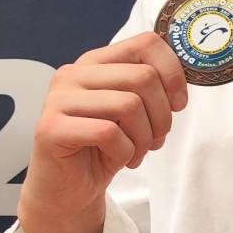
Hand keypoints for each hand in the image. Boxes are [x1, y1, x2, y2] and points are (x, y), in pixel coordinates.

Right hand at [18, 33, 186, 228]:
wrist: (70, 189)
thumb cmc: (105, 147)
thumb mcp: (135, 112)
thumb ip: (152, 89)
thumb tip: (182, 81)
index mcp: (95, 62)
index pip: (146, 44)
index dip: (173, 73)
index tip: (179, 104)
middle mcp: (73, 74)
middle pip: (143, 77)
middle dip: (162, 115)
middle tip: (156, 139)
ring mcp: (57, 100)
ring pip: (129, 105)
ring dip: (145, 138)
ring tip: (137, 152)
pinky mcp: (50, 128)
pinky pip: (108, 133)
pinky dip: (125, 152)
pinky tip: (118, 160)